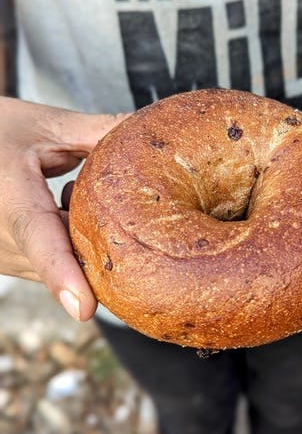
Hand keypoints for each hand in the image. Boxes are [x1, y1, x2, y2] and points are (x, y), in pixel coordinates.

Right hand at [0, 98, 127, 319]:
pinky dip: (72, 244)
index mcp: (9, 195)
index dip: (63, 273)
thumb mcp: (49, 124)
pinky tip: (65, 208)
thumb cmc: (2, 131)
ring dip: (87, 241)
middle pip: (68, 259)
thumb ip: (101, 131)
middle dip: (104, 240)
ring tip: (73, 194)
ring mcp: (3, 256)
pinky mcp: (9, 263)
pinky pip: (54, 266)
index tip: (84, 308)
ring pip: (65, 267)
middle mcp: (0, 237)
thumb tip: (154, 131)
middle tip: (108, 198)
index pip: (38, 238)